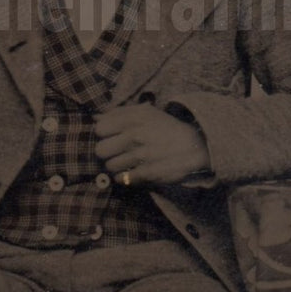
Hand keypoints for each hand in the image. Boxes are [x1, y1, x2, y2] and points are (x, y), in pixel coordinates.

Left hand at [94, 104, 210, 185]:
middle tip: (117, 151)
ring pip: (109, 166)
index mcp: (134, 119)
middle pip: (100, 150)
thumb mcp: (146, 112)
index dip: (104, 134)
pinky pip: (121, 179)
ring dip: (116, 166)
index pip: (100, 128)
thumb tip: (95, 116)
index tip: (112, 136)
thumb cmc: (166, 128)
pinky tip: (133, 171)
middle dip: (107, 152)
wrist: (194, 147)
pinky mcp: (147, 173)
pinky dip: (124, 177)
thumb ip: (119, 112)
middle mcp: (135, 136)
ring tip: (127, 162)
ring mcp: (140, 156)